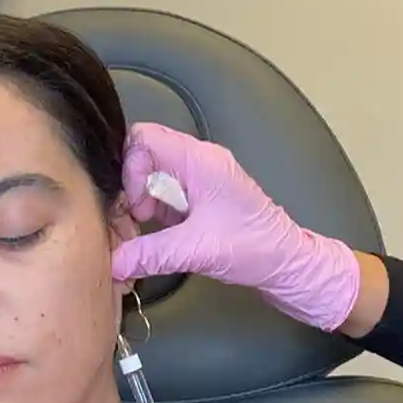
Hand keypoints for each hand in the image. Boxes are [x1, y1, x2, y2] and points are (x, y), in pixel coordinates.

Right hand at [110, 121, 360, 331]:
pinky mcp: (203, 196)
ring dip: (144, 201)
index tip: (137, 207)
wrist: (288, 264)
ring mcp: (202, 178)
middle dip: (132, 187)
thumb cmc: (255, 248)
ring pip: (154, 174)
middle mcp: (200, 161)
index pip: (144, 138)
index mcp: (201, 160)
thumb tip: (113, 263)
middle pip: (145, 154)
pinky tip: (163, 236)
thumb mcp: (197, 251)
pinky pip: (167, 192)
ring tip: (150, 231)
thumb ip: (151, 253)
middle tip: (139, 220)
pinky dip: (157, 210)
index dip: (130, 170)